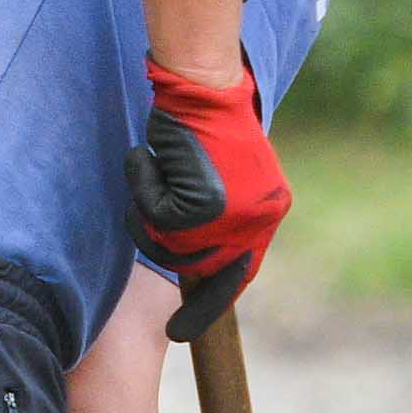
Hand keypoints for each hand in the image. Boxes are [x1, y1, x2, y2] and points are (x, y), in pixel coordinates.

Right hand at [128, 58, 289, 344]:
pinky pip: (155, 219)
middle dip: (163, 241)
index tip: (181, 331)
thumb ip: (216, 208)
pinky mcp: (207, 207)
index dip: (209, 303)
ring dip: (149, 210)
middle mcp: (260, 219)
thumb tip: (190, 245)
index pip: (241, 273)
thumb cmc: (204, 114)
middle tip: (145, 209)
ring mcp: (236, 216)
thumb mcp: (222, 170)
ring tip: (155, 166)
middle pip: (197, 266)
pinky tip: (150, 157)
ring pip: (170, 246)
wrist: (205, 81)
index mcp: (269, 210)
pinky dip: (142, 188)